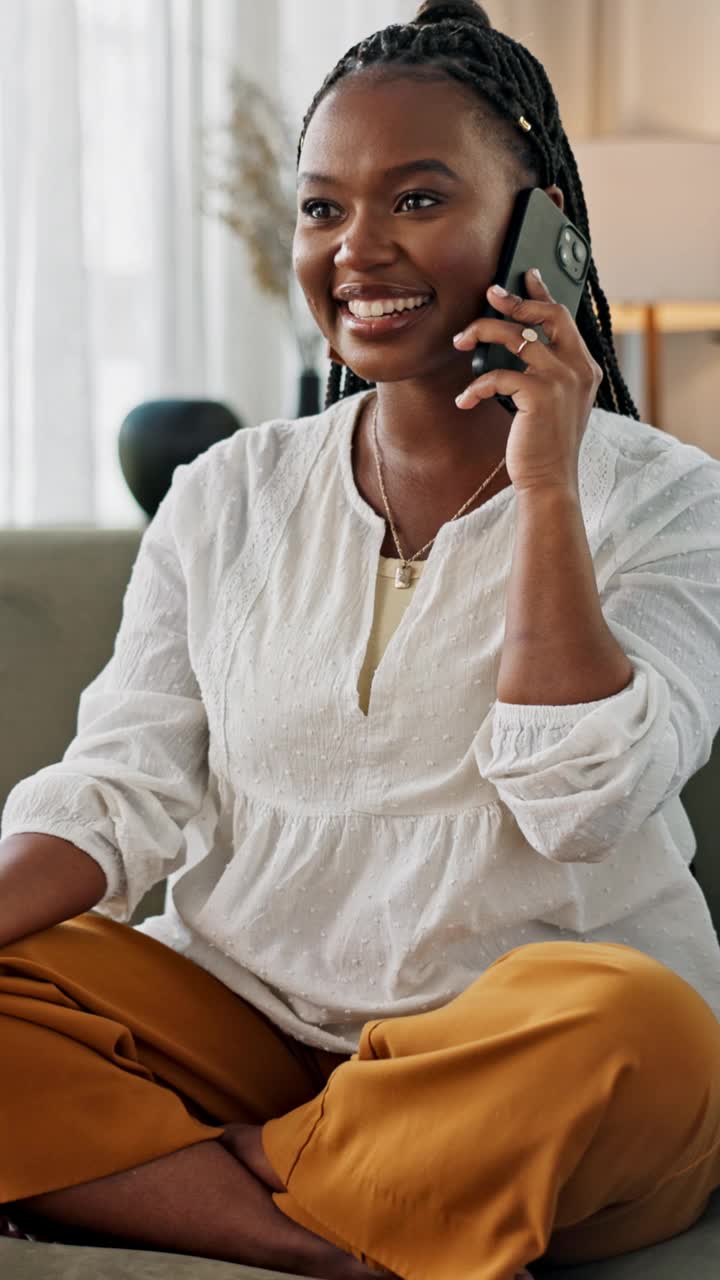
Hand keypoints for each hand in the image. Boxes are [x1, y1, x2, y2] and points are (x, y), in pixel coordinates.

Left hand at [452, 269, 602, 495]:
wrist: (549, 481)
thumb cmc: (545, 445)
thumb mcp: (553, 403)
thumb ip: (547, 372)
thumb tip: (518, 341)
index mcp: (584, 368)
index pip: (564, 318)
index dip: (542, 294)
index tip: (525, 275)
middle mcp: (578, 369)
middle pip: (547, 315)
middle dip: (514, 300)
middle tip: (488, 294)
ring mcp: (562, 380)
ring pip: (516, 337)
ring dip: (481, 333)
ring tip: (460, 341)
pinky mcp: (539, 395)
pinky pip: (498, 374)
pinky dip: (475, 386)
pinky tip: (464, 400)